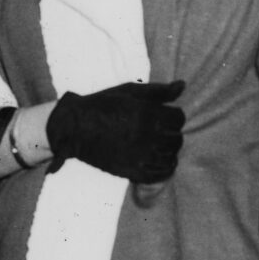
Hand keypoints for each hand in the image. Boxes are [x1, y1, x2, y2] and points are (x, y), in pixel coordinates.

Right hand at [46, 80, 184, 182]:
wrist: (75, 127)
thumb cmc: (103, 104)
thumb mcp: (130, 91)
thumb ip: (158, 91)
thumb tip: (182, 85)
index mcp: (147, 114)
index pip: (178, 118)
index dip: (173, 115)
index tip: (164, 115)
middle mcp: (147, 136)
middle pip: (177, 138)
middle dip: (171, 132)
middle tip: (160, 130)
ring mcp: (140, 156)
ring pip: (171, 157)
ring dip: (168, 150)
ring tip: (158, 144)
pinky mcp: (133, 172)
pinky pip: (161, 174)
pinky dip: (164, 168)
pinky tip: (158, 160)